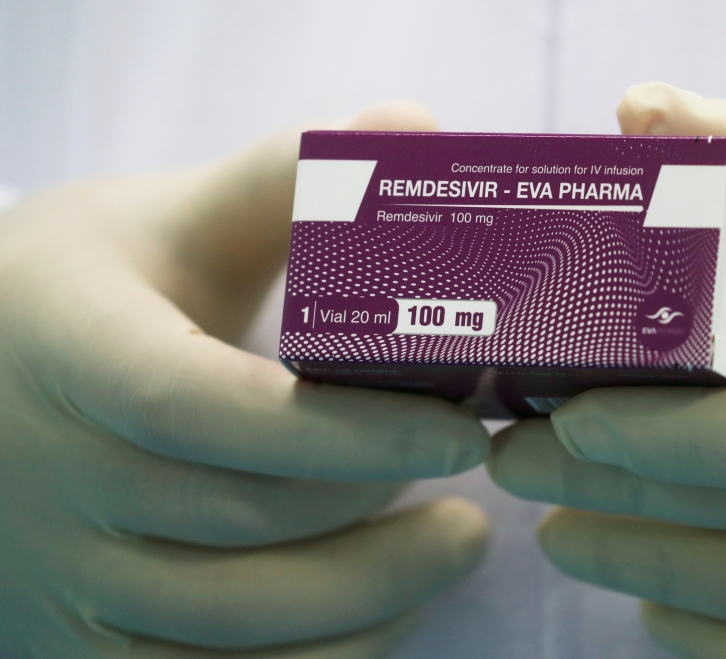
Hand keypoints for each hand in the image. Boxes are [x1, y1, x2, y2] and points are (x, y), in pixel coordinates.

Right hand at [0, 102, 489, 657]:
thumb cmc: (83, 293)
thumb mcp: (164, 223)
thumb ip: (285, 181)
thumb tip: (417, 134)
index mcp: (76, 354)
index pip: (209, 407)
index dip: (345, 430)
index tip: (462, 428)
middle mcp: (56, 481)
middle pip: (242, 524)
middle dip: (382, 513)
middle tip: (480, 475)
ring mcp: (64, 578)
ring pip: (233, 623)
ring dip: (369, 596)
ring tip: (462, 545)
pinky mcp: (85, 642)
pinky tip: (388, 617)